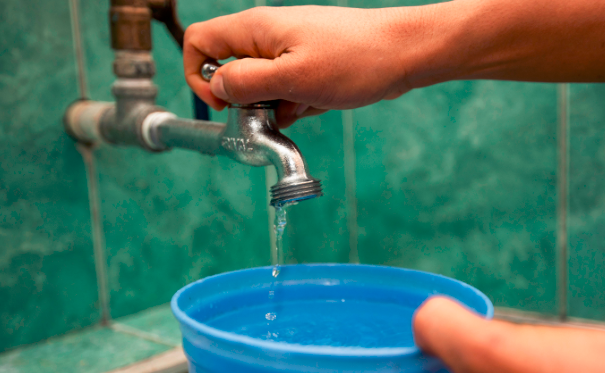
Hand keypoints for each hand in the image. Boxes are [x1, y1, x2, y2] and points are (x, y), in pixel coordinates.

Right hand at [183, 5, 432, 127]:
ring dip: (274, 105)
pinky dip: (296, 103)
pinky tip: (319, 103)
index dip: (201, 75)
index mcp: (256, 29)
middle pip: (230, 69)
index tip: (226, 102)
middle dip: (244, 99)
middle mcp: (267, 36)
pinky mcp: (308, 64)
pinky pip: (286, 89)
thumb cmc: (356, 59)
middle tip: (271, 112)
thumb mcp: (294, 78)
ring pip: (260, 84)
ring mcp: (288, 49)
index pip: (199, 42)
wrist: (405, 53)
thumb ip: (247, 83)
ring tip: (305, 105)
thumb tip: (217, 87)